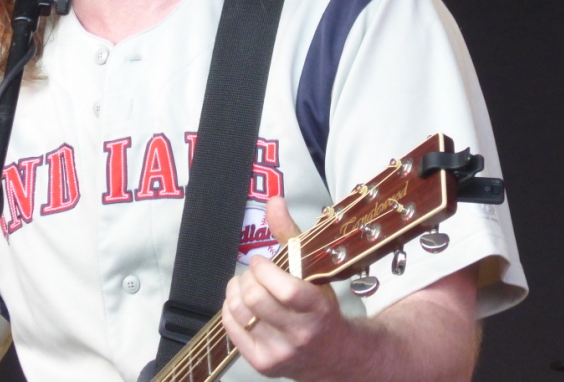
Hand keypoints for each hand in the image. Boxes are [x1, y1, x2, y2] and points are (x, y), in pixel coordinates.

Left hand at [221, 196, 346, 379]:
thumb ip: (290, 234)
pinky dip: (230, 310)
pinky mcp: (263, 363)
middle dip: (248, 278)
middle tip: (254, 273)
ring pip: (241, 313)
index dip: (265, 270)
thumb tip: (274, 201)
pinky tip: (241, 304)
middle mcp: (300, 334)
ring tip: (246, 286)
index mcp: (318, 309)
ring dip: (236, 291)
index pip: (286, 291)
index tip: (261, 261)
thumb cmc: (321, 308)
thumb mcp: (314, 270)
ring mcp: (280, 352)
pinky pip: (231, 330)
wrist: (333, 356)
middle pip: (256, 299)